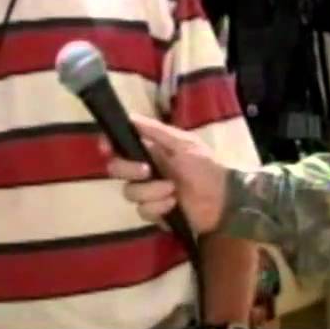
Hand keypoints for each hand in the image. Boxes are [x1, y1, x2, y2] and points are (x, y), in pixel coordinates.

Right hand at [99, 113, 229, 234]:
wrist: (223, 200)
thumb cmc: (205, 166)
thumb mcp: (183, 143)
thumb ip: (156, 131)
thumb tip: (130, 116)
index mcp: (150, 150)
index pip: (120, 145)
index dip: (109, 145)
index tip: (107, 147)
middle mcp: (144, 170)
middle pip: (116, 169)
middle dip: (129, 170)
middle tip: (147, 171)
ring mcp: (147, 192)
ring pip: (129, 192)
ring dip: (151, 191)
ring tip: (172, 190)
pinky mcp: (153, 212)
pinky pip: (142, 210)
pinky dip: (158, 207)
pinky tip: (173, 204)